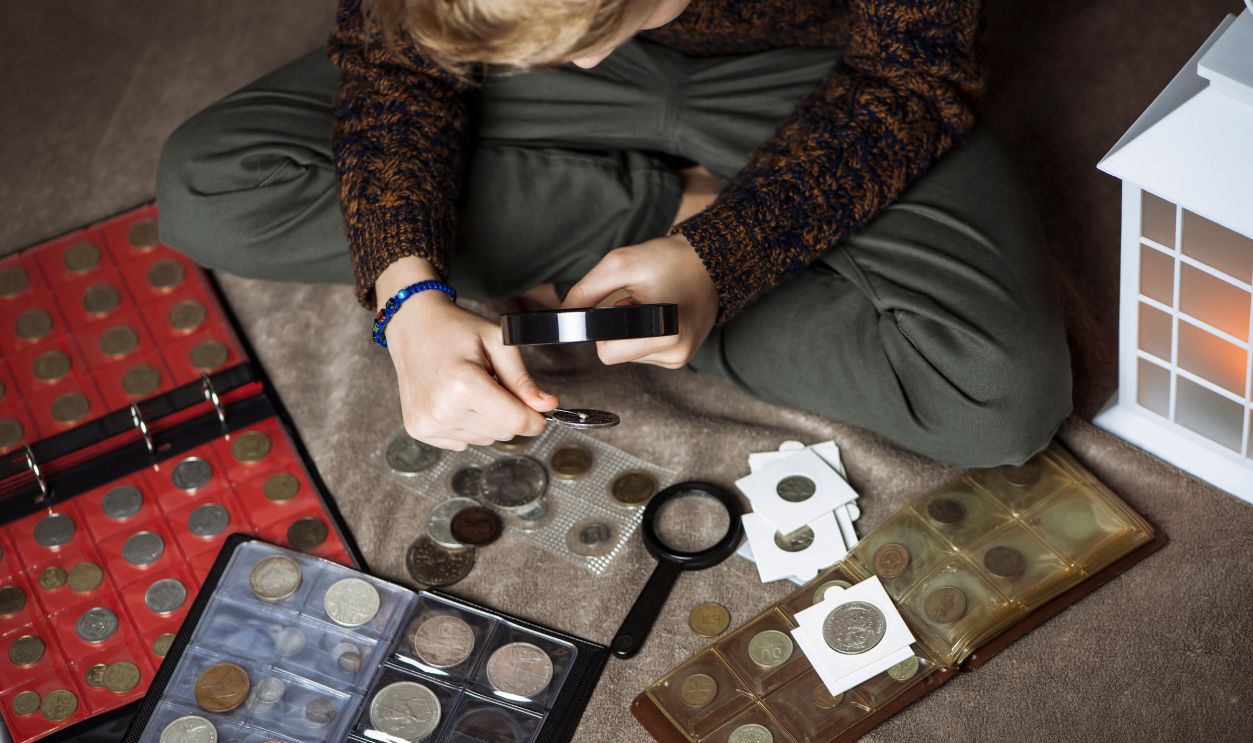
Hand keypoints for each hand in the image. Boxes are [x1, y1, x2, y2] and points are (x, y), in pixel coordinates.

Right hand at [378, 257, 557, 449]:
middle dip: (509, 413)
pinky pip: (463, 442)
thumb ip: (523, 379)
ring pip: (484, 440)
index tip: (540, 412)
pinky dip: (467, 425)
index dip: (536, 420)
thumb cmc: (456, 329)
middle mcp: (442, 409)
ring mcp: (427, 423)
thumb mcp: (498, 342)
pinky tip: (454, 400)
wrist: (413, 326)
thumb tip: (548, 405)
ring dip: (487, 419)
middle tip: (494, 384)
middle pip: (502, 433)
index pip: (516, 422)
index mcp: (464, 385)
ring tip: (470, 388)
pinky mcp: (419, 429)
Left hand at [562, 234, 718, 368]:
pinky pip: (643, 351)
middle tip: (636, 300)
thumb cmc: (671, 260)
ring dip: (630, 329)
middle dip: (617, 328)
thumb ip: (587, 290)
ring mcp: (680, 358)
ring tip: (651, 302)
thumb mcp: (622, 264)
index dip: (602, 328)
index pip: (608, 352)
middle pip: (615, 354)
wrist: (711, 261)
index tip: (617, 304)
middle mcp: (675, 354)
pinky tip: (658, 312)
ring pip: (628, 353)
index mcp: (666, 335)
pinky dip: (643, 333)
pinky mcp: (680, 356)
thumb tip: (564, 314)